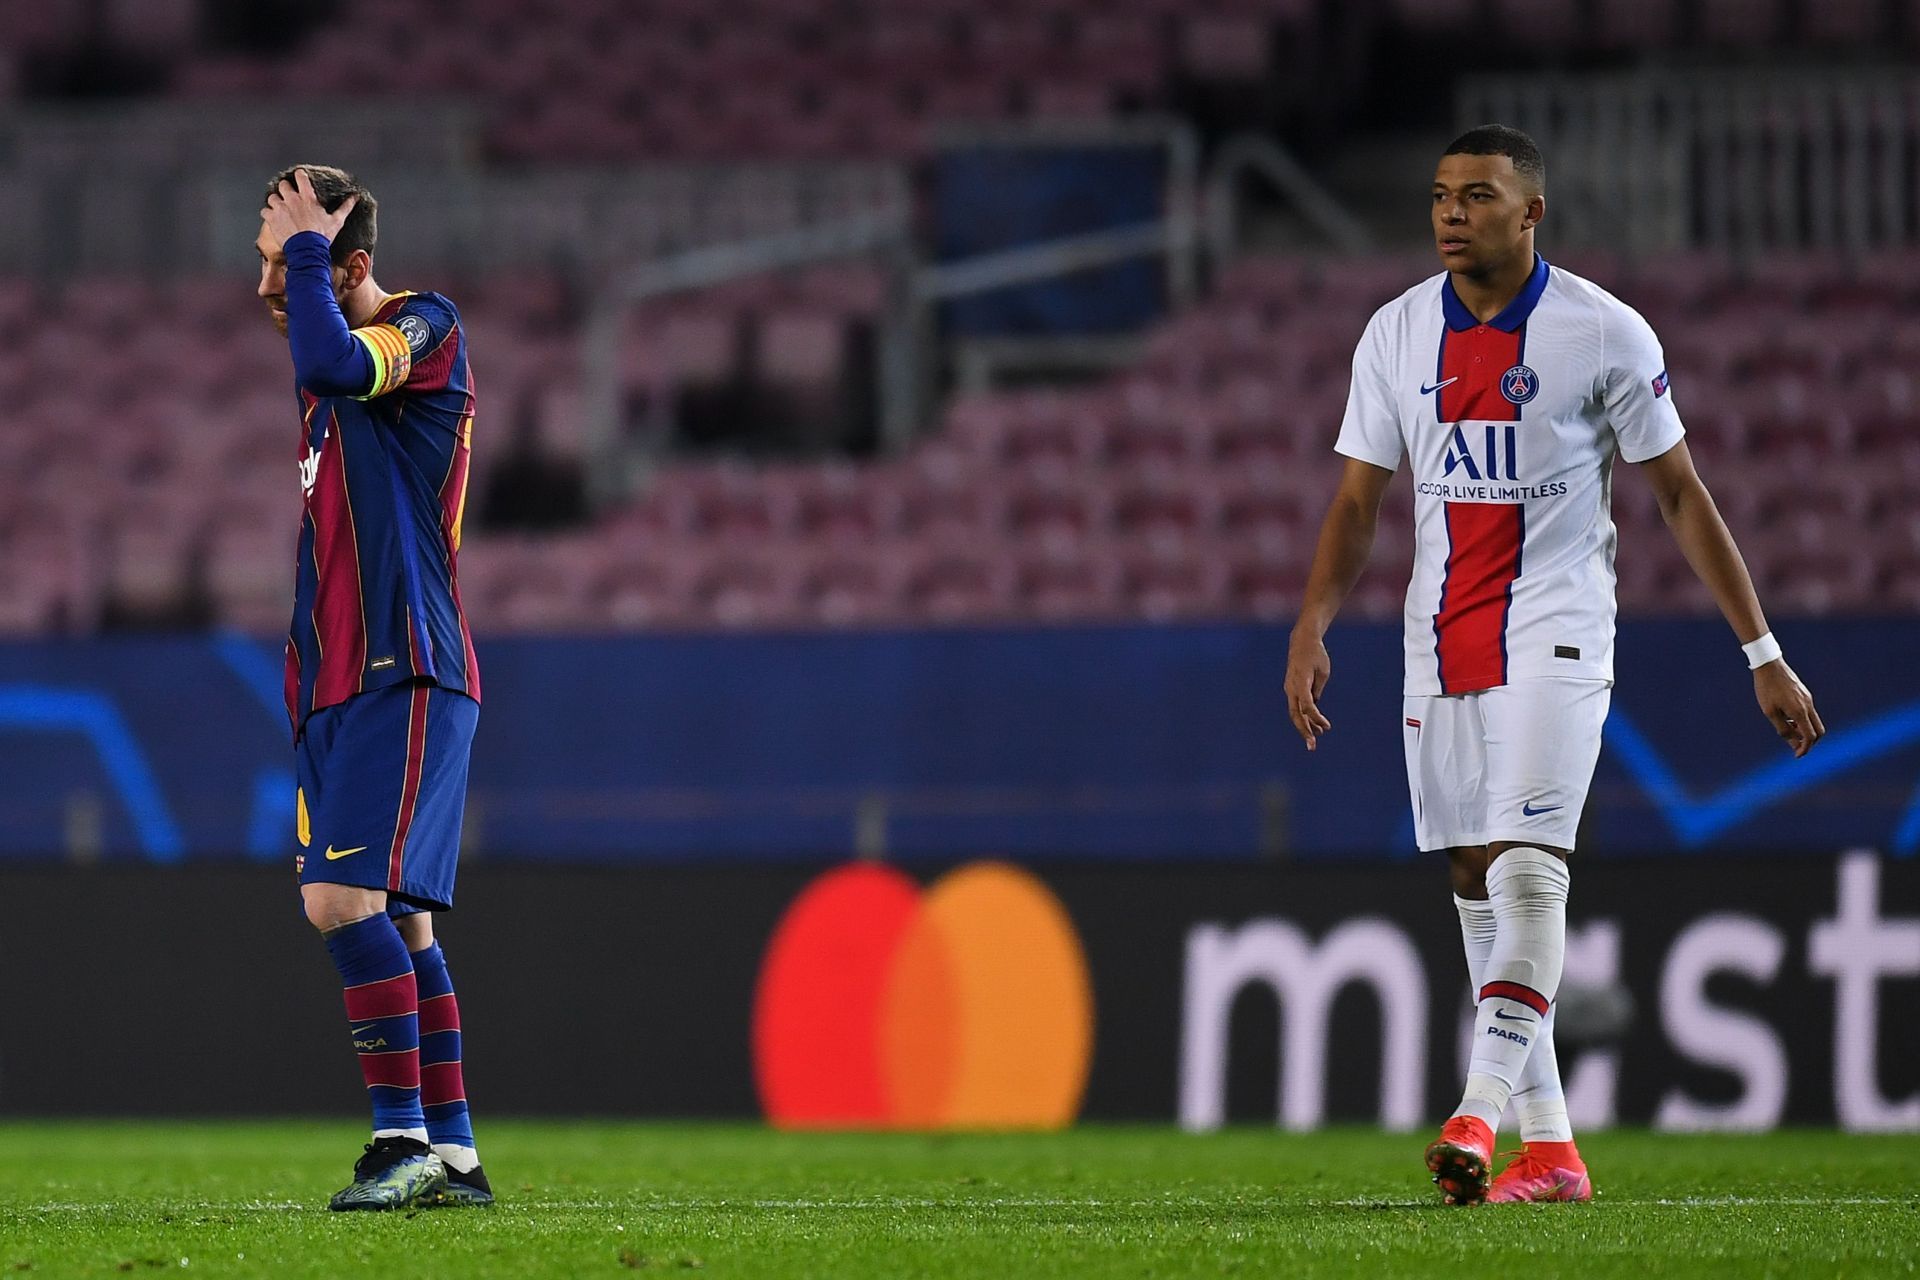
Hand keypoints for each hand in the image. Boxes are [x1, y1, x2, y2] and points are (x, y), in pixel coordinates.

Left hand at [261, 167, 356, 249]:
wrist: (307, 250)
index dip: (299, 175)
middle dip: (285, 190)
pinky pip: (265, 211)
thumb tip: (355, 197)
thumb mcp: (337, 221)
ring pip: (272, 197)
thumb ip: (345, 207)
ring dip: (276, 202)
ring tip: (281, 210)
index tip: (300, 177)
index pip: (300, 176)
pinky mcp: (272, 218)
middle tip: (289, 198)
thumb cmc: (322, 236)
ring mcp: (280, 208)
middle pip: (283, 185)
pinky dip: (268, 214)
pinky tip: (274, 219)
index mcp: (307, 197)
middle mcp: (292, 199)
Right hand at [1285, 630, 1333, 750]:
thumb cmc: (1316, 655)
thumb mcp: (1323, 672)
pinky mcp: (1292, 689)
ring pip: (1295, 713)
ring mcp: (1289, 689)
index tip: (1327, 727)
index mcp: (1300, 682)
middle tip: (1312, 746)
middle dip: (1304, 731)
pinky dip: (1304, 717)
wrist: (1302, 642)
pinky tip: (1314, 727)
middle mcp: (1291, 688)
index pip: (1307, 706)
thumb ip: (1318, 691)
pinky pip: (1296, 706)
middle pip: (1296, 714)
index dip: (1316, 718)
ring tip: (1315, 740)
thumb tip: (1313, 708)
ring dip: (1304, 727)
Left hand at [1754, 659, 1823, 757]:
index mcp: (1800, 711)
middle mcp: (1808, 705)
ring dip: (1804, 729)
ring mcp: (1809, 699)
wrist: (1769, 665)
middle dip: (1810, 741)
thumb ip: (1782, 729)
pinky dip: (1802, 720)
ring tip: (1785, 727)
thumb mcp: (1770, 712)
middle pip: (1818, 731)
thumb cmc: (1766, 689)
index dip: (1805, 748)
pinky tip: (1786, 717)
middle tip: (1794, 745)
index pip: (1810, 736)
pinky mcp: (1806, 694)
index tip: (1797, 755)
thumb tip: (1794, 743)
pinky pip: (1809, 712)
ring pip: (1814, 721)